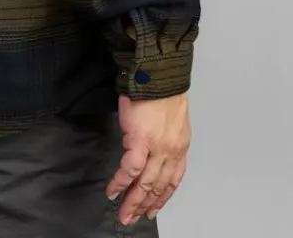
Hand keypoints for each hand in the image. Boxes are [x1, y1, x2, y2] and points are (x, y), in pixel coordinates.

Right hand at [106, 92, 189, 225]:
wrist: (157, 74)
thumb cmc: (161, 90)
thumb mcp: (171, 119)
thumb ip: (164, 138)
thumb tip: (151, 150)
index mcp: (180, 145)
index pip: (173, 179)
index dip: (162, 197)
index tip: (153, 209)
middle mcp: (171, 150)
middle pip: (158, 186)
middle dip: (145, 205)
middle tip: (133, 218)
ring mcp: (157, 147)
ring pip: (145, 183)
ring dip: (132, 201)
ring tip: (123, 213)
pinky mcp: (139, 140)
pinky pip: (129, 169)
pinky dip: (120, 183)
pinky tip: (113, 191)